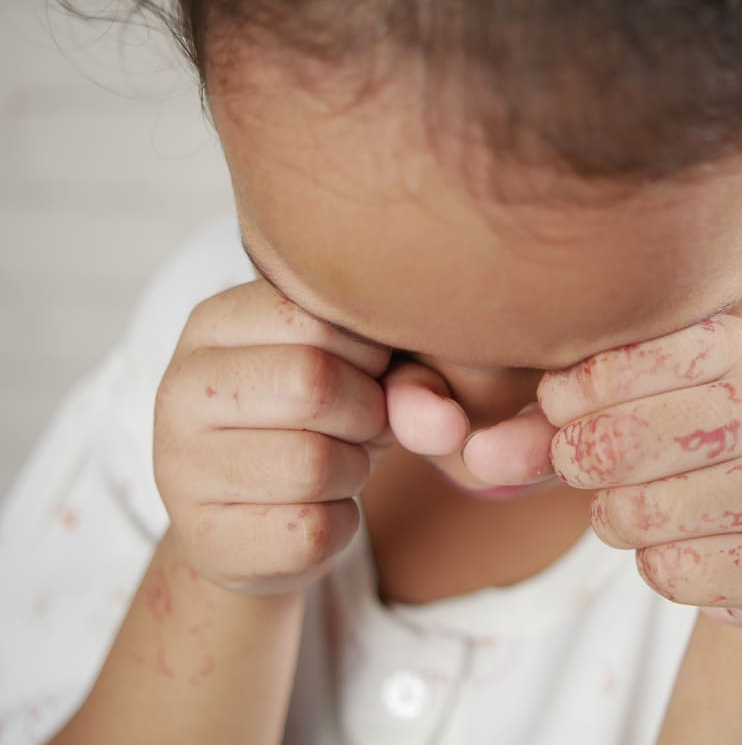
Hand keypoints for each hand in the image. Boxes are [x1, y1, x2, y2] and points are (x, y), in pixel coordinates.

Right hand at [153, 279, 399, 595]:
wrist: (253, 522)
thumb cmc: (318, 423)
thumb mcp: (359, 373)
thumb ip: (407, 371)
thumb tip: (447, 421)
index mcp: (214, 323)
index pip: (318, 315)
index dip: (371, 354)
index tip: (367, 372)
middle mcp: (179, 388)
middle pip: (314, 383)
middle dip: (365, 413)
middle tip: (356, 426)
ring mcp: (180, 469)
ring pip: (315, 464)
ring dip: (353, 472)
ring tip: (334, 466)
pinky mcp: (204, 541)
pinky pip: (313, 532)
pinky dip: (340, 525)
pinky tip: (314, 512)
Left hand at [537, 315, 741, 624]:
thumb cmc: (691, 453)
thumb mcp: (630, 414)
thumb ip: (549, 425)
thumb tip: (474, 456)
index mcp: (734, 342)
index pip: (602, 374)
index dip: (563, 409)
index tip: (570, 418)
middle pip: (614, 445)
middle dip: (580, 467)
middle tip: (593, 470)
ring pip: (637, 514)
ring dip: (618, 521)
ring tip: (648, 507)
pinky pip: (670, 571)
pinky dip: (658, 567)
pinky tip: (691, 546)